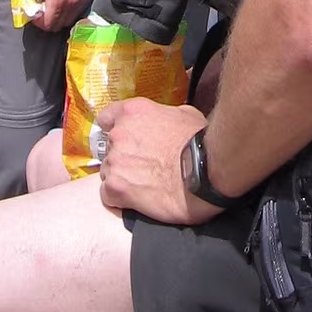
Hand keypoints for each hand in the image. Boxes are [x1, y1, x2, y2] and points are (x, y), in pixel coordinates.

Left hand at [23, 0, 92, 31]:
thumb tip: (27, 5)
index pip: (48, 25)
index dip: (39, 23)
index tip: (35, 14)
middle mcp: (72, 3)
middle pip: (59, 26)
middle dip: (48, 20)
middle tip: (43, 8)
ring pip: (69, 19)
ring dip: (60, 16)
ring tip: (53, 2)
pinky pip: (78, 10)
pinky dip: (70, 9)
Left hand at [94, 98, 219, 224]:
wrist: (205, 172)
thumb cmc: (200, 143)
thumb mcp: (185, 114)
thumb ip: (163, 115)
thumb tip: (163, 120)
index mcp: (133, 112)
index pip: (106, 118)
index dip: (115, 130)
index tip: (124, 140)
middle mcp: (119, 134)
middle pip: (109, 149)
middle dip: (123, 157)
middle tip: (143, 167)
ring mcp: (115, 161)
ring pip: (107, 172)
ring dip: (121, 178)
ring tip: (144, 185)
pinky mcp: (116, 187)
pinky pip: (107, 195)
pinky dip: (119, 198)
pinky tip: (137, 199)